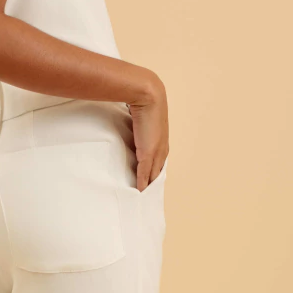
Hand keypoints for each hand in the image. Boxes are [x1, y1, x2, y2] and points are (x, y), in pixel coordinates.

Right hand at [127, 75, 167, 190]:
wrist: (148, 96)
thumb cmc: (144, 101)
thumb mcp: (141, 113)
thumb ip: (137, 121)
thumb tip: (130, 117)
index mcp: (161, 141)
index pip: (158, 162)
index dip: (153, 173)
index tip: (148, 182)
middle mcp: (161, 148)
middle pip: (157, 172)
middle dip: (152, 183)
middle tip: (145, 195)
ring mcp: (156, 152)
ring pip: (153, 175)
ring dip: (147, 185)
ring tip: (142, 196)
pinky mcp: (148, 154)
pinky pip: (145, 173)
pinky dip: (142, 183)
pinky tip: (138, 191)